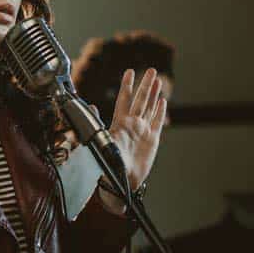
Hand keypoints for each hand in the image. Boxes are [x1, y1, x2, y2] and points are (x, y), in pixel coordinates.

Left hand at [107, 68, 166, 191]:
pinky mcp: (152, 140)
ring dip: (154, 94)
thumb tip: (91, 107)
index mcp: (119, 123)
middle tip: (151, 70)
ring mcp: (143, 131)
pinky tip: (162, 101)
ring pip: (150, 108)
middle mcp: (132, 124)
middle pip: (140, 100)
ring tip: (158, 80)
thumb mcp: (100, 141)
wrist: (121, 181)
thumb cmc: (107, 164)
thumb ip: (96, 123)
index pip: (124, 99)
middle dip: (145, 85)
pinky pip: (157, 122)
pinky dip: (160, 111)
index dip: (127, 85)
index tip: (129, 72)